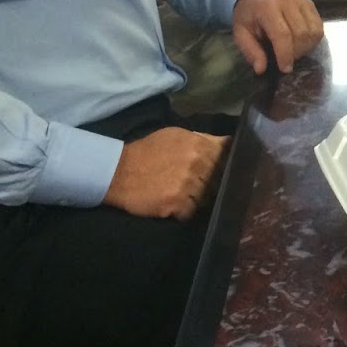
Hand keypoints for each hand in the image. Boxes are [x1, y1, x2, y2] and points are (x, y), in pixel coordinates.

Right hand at [103, 127, 228, 218]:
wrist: (118, 172)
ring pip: (208, 197)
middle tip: (201, 186)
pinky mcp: (177, 205)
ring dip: (200, 198)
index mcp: (197, 145)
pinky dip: (186, 210)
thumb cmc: (148, 152)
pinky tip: (176, 204)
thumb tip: (229, 144)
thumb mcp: (175, 136)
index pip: (226, 158)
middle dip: (214, 183)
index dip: (226, 165)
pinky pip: (193, 211)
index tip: (223, 170)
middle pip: (220, 180)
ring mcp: (187, 186)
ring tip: (186, 195)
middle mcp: (196, 164)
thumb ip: (203, 139)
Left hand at [232, 0, 323, 74]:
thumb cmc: (249, 17)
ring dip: (306, 47)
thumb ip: (250, 51)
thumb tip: (261, 69)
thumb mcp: (240, 34)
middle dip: (296, 52)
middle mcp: (287, 1)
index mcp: (267, 7)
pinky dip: (313, 40)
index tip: (285, 69)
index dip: (285, 54)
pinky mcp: (310, 4)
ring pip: (313, 31)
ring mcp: (301, 1)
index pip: (282, 34)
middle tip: (287, 59)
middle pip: (301, 33)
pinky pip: (319, 27)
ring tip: (294, 51)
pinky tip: (302, 42)